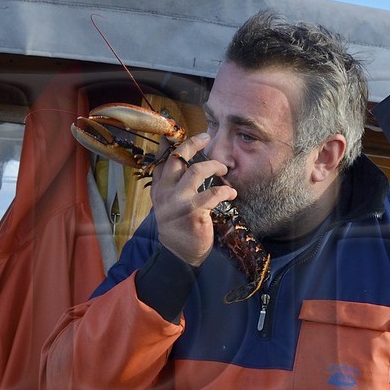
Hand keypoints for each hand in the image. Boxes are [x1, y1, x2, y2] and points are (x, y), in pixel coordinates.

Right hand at [150, 132, 233, 266]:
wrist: (180, 256)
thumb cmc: (179, 228)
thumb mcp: (168, 205)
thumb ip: (172, 186)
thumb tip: (186, 164)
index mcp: (158, 190)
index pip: (161, 160)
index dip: (169, 144)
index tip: (177, 133)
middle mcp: (165, 193)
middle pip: (177, 159)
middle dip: (192, 144)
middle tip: (206, 137)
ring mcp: (179, 202)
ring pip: (196, 171)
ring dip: (213, 166)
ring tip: (223, 169)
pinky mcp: (194, 213)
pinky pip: (213, 193)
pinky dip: (225, 190)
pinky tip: (231, 192)